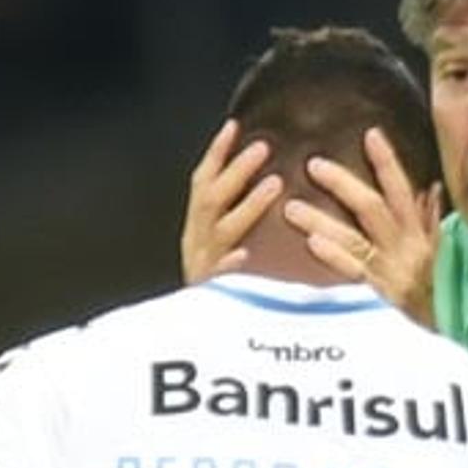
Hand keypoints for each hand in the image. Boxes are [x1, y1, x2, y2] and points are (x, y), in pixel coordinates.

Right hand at [180, 119, 280, 283]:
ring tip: (275, 186)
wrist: (192, 341)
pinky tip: (244, 256)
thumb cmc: (218, 290)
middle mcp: (196, 245)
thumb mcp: (216, 250)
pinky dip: (229, 266)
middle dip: (236, 172)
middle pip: (211, 201)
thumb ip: (230, 220)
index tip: (234, 126)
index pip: (201, 183)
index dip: (216, 154)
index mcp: (196, 231)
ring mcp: (204, 270)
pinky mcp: (213, 297)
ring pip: (222, 232)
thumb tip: (261, 180)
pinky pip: (219, 279)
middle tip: (263, 148)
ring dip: (247, 207)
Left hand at [284, 127, 441, 326]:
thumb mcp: (442, 256)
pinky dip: (335, 256)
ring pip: (355, 238)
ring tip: (292, 208)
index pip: (401, 190)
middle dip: (342, 184)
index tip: (370, 135)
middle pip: (372, 208)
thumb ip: (431, 222)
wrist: (455, 339)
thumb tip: (428, 188)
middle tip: (314, 165)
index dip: (387, 162)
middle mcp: (405, 249)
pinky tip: (313, 243)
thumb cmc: (444, 297)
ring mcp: (391, 273)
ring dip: (321, 220)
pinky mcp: (381, 298)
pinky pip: (356, 273)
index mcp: (419, 237)